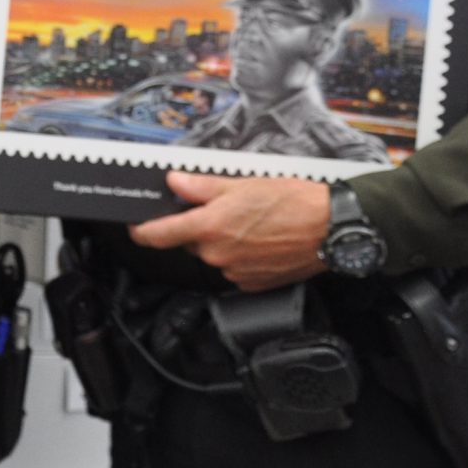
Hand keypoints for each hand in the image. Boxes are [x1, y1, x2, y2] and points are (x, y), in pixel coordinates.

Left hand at [127, 171, 332, 290]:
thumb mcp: (241, 184)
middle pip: (190, 243)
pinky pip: (234, 269)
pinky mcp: (252, 284)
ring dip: (222, 242)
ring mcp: (234, 272)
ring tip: (251, 224)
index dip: (143, 231)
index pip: (158, 235)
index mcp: (209, 227)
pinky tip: (260, 241)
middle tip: (225, 210)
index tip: (137, 227)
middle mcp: (217, 254)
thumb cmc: (291, 203)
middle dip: (199, 228)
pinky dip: (240, 256)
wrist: (330, 229)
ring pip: (214, 255)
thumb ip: (201, 187)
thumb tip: (174, 182)